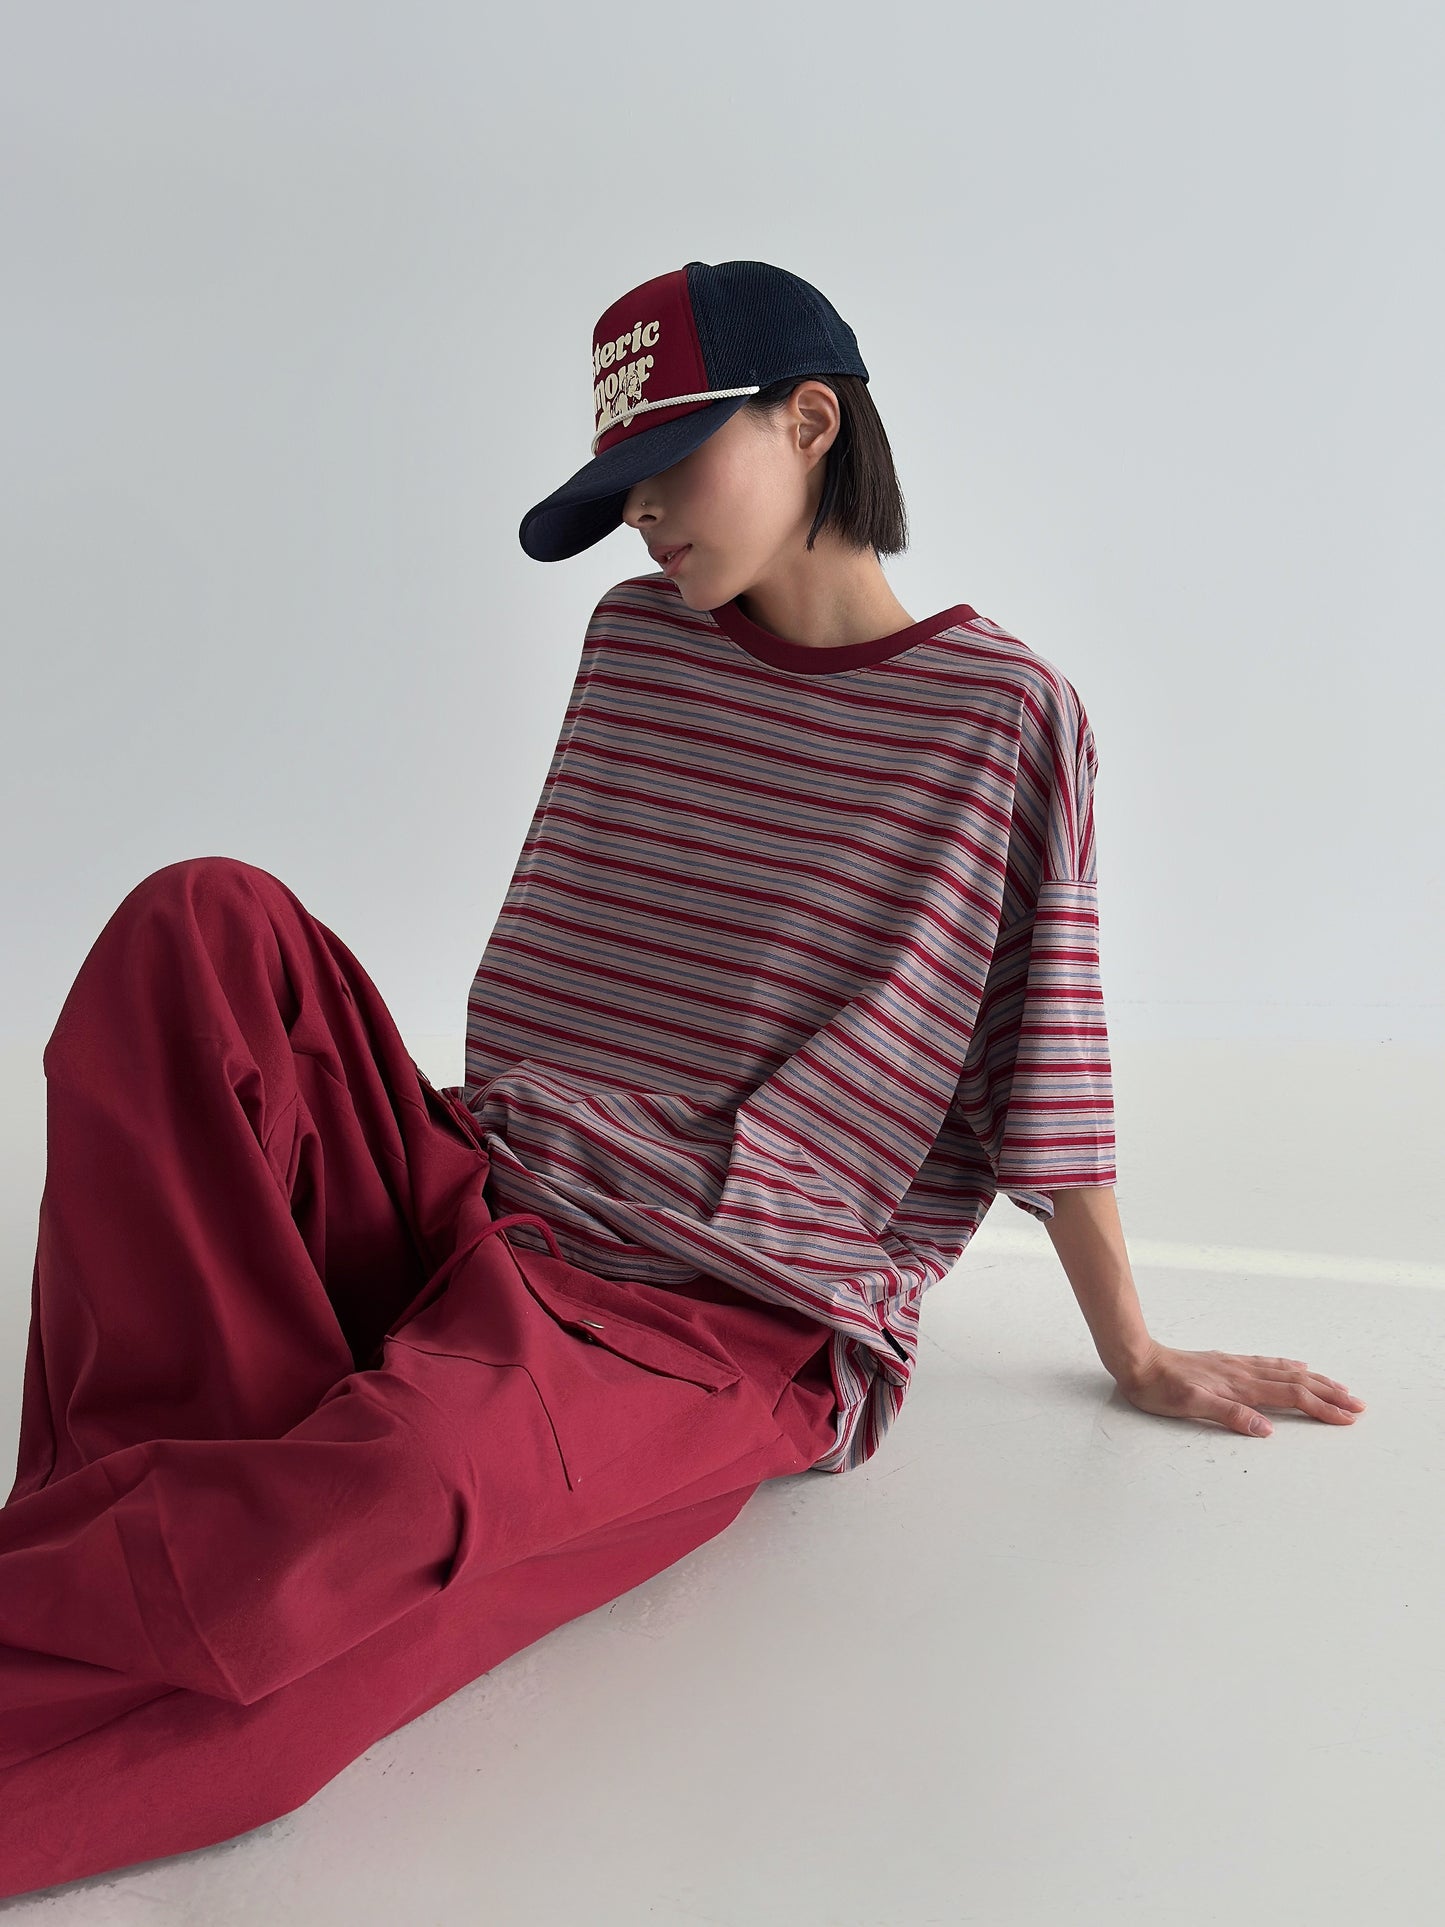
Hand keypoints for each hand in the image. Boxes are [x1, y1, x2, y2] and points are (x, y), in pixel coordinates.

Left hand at [1114, 1342, 1366, 1437]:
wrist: (1138, 1359)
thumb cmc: (1159, 1387)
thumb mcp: (1189, 1406)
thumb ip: (1228, 1415)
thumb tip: (1265, 1429)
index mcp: (1239, 1386)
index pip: (1291, 1397)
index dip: (1321, 1408)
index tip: (1347, 1417)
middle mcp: (1243, 1373)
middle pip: (1297, 1383)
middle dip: (1330, 1394)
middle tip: (1358, 1405)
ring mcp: (1236, 1365)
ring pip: (1286, 1372)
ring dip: (1317, 1380)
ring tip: (1340, 1387)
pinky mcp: (1227, 1363)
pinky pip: (1268, 1363)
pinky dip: (1289, 1367)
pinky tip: (1298, 1366)